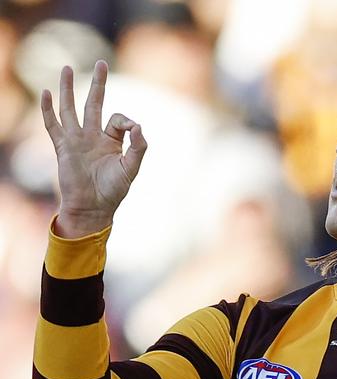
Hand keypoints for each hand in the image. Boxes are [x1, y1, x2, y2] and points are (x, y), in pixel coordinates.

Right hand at [41, 60, 147, 237]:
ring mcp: (76, 140)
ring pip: (71, 109)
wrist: (93, 208)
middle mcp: (93, 137)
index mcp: (112, 141)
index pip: (118, 119)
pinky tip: (45, 92)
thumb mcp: (132, 167)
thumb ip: (139, 147)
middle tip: (102, 62)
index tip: (133, 130)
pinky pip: (53, 125)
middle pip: (94, 103)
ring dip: (68, 89)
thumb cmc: (113, 190)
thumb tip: (138, 125)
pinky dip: (48, 110)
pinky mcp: (63, 148)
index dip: (126, 121)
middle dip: (98, 84)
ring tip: (66, 68)